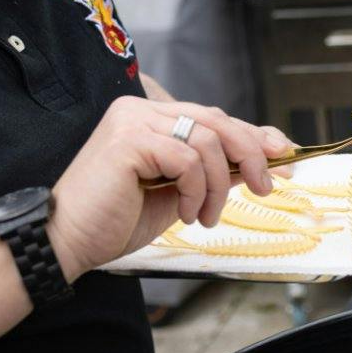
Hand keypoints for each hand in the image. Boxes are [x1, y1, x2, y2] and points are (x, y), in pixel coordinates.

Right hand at [46, 96, 294, 275]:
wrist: (67, 242)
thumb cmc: (115, 220)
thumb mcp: (179, 194)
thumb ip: (214, 172)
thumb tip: (261, 162)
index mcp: (150, 117)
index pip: (213, 117)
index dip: (254, 134)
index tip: (284, 155)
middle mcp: (140, 110)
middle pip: (217, 120)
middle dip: (250, 154)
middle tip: (266, 188)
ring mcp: (132, 120)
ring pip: (206, 140)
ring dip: (218, 185)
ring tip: (204, 216)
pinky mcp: (129, 139)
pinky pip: (187, 159)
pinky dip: (196, 190)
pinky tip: (185, 213)